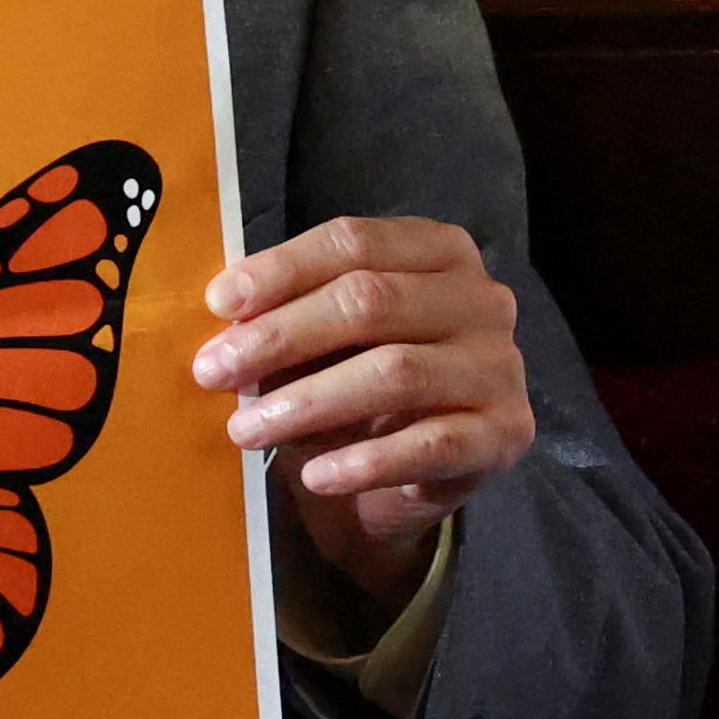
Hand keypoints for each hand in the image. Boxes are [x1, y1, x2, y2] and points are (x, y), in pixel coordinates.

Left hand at [195, 215, 534, 596]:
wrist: (408, 477)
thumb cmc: (356, 387)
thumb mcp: (324, 340)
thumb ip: (287, 315)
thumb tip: (224, 313)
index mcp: (438, 250)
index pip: (354, 242)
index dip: (281, 269)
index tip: (217, 303)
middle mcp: (481, 298)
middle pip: (371, 300)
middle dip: (281, 336)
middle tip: (213, 370)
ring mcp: (500, 366)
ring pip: (395, 372)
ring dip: (309, 402)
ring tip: (244, 430)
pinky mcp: (505, 434)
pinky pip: (430, 444)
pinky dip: (366, 462)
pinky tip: (315, 476)